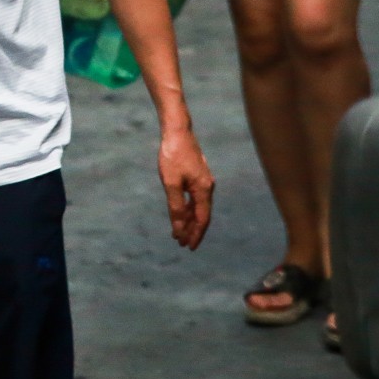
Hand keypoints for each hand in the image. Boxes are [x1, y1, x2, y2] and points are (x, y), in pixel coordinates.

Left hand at [157, 128, 213, 249]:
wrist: (177, 132)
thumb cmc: (173, 156)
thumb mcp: (170, 183)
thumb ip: (175, 207)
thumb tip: (178, 228)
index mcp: (204, 190)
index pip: (202, 219)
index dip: (196, 234)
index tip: (189, 247)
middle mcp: (207, 187)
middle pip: (201, 215)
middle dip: (192, 231)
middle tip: (182, 244)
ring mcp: (203, 181)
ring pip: (197, 207)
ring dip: (188, 220)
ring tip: (178, 233)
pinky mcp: (197, 176)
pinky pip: (194, 198)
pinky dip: (187, 208)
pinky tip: (179, 214)